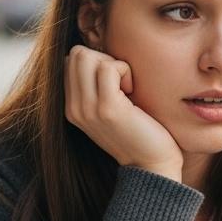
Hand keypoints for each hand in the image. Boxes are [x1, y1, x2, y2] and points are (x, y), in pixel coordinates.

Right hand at [64, 45, 182, 180]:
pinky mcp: (107, 109)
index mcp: (72, 107)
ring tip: (126, 88)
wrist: (151, 166)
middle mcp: (74, 108)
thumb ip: (97, 86)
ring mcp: (87, 109)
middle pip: (76, 54)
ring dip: (114, 64)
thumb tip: (99, 54)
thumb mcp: (110, 108)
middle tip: (122, 82)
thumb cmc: (139, 133)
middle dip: (103, 58)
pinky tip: (132, 91)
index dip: (96, 61)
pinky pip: (109, 67)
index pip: (70, 60)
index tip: (115, 83)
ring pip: (87, 56)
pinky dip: (125, 70)